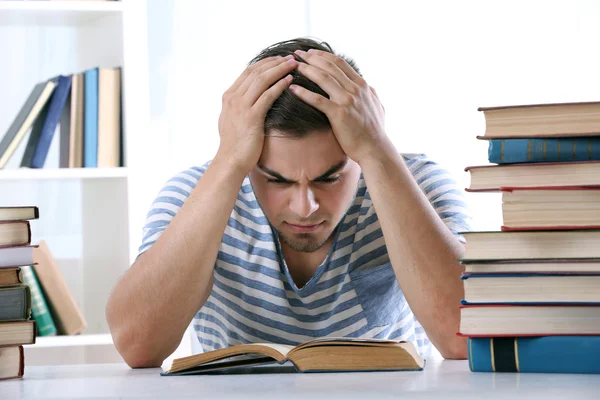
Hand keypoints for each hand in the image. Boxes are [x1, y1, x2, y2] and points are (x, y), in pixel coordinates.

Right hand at [217, 55, 297, 173]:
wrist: (231, 161)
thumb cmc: (235, 144)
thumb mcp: (232, 119)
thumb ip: (240, 106)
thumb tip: (250, 98)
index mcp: (229, 96)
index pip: (248, 72)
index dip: (265, 63)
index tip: (279, 59)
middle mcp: (233, 98)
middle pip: (256, 72)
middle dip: (275, 62)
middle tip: (291, 58)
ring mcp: (241, 107)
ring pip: (262, 80)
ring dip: (279, 69)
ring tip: (294, 64)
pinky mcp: (251, 117)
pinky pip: (267, 96)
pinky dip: (279, 86)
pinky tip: (290, 81)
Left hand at [289, 49, 386, 164]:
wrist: (375, 149)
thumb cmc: (375, 131)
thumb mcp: (377, 106)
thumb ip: (371, 94)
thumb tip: (369, 88)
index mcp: (362, 86)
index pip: (339, 63)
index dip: (323, 55)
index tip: (310, 52)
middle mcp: (355, 89)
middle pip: (329, 67)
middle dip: (311, 58)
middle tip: (296, 53)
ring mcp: (347, 101)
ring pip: (323, 79)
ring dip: (306, 70)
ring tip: (293, 66)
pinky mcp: (339, 114)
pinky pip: (318, 100)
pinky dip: (304, 93)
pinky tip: (292, 88)